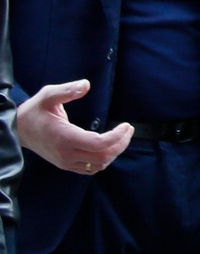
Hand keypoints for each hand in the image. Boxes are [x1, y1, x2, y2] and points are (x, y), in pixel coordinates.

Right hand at [15, 83, 130, 175]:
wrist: (18, 130)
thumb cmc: (35, 110)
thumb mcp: (48, 95)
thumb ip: (67, 90)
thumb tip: (86, 84)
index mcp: (64, 137)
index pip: (99, 144)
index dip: (118, 137)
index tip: (126, 125)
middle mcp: (66, 154)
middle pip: (103, 157)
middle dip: (121, 144)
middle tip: (128, 130)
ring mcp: (65, 162)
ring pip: (98, 165)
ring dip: (114, 153)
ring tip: (122, 137)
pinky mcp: (65, 165)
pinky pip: (90, 169)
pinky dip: (103, 160)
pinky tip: (109, 147)